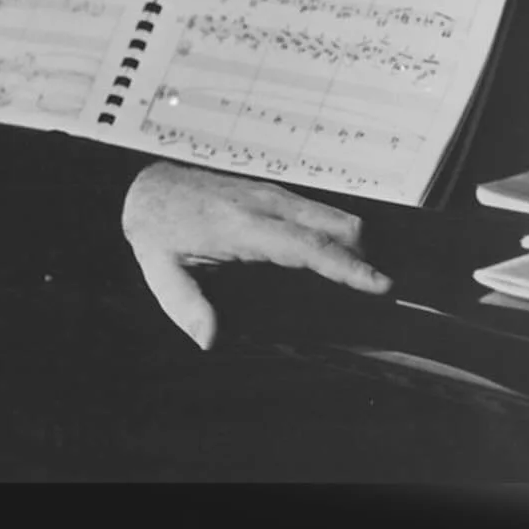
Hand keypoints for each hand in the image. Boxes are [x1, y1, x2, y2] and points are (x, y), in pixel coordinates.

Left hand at [121, 161, 391, 349]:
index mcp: (241, 226)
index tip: (379, 284)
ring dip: (354, 246)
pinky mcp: (275, 193)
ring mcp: (273, 194)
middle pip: (338, 224)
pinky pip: (319, 212)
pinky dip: (337, 235)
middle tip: (372, 293)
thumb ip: (188, 309)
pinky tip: (333, 261)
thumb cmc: (158, 232)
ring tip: (359, 282)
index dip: (346, 267)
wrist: (149, 187)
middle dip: (363, 257)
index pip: (307, 246)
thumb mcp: (162, 274)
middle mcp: (265, 204)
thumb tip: (210, 340)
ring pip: (335, 214)